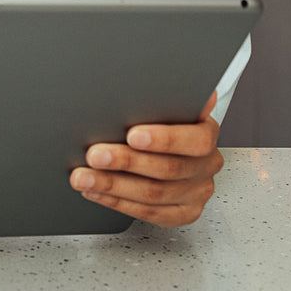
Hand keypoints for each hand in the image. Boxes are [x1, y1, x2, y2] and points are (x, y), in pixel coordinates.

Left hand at [69, 90, 222, 226]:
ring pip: (153, 194)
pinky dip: (116, 202)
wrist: (169, 150)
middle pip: (168, 169)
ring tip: (84, 177)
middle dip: (125, 162)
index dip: (164, 139)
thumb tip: (150, 77)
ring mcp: (196, 192)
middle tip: (94, 155)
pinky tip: (95, 192)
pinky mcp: (183, 214)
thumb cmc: (161, 121)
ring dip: (112, 185)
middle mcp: (206, 165)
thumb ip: (161, 97)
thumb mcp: (164, 105)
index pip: (195, 140)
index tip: (132, 135)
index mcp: (206, 133)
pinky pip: (147, 213)